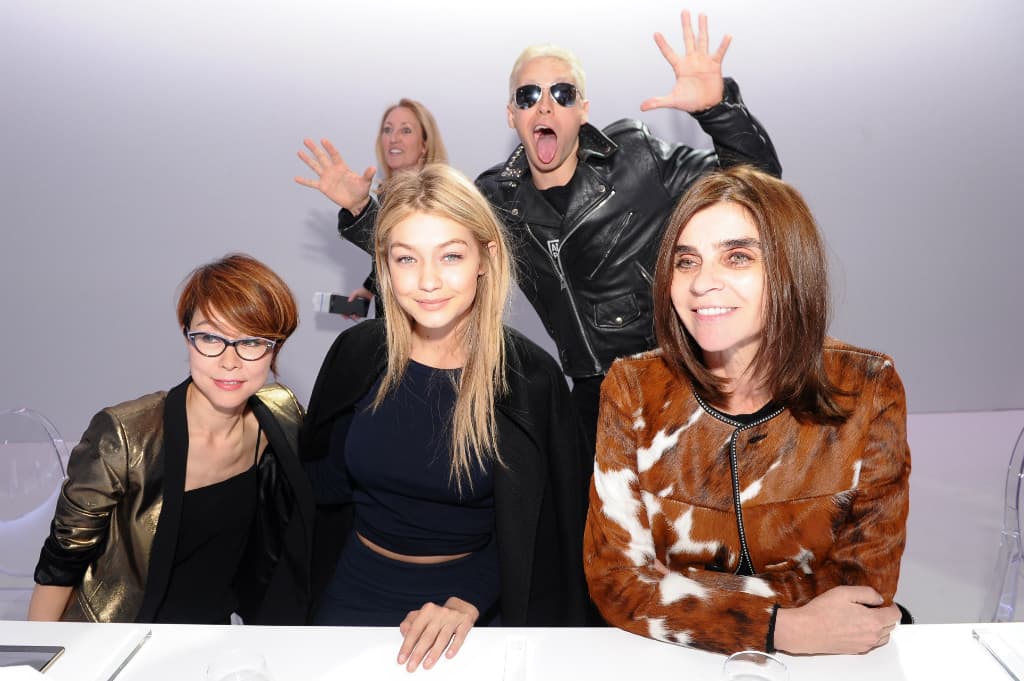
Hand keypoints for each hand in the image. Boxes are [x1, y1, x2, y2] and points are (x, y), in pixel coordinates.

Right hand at [294, 137, 374, 212]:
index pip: (334, 155)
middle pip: (322, 157)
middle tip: (306, 140)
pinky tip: (296, 178)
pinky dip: (304, 181)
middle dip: (314, 149)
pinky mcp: (323, 187)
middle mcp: (333, 170)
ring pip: (315, 167)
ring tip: (300, 152)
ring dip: (307, 160)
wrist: (356, 202)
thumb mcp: (365, 182)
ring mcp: (327, 178)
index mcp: (342, 167)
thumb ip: (367, 174)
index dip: (329, 148)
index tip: (323, 140)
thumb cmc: (361, 191)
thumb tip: (373, 168)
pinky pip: (312, 183)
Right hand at [343, 287, 373, 320]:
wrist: (371, 292)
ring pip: (354, 314)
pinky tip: (357, 316)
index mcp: (352, 300)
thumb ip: (352, 296)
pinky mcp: (363, 309)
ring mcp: (359, 307)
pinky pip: (360, 314)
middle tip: (346, 317)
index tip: (342, 313)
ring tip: (353, 316)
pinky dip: (358, 316)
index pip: (346, 306)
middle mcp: (355, 304)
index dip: (343, 310)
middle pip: (349, 311)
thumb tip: (349, 300)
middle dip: (347, 315)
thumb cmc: (364, 291)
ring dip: (353, 316)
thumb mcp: (356, 292)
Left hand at [397, 597, 478, 671]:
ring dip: (434, 653)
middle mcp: (440, 613)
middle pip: (427, 636)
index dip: (407, 646)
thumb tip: (404, 634)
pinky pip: (459, 636)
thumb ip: (410, 624)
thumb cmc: (438, 616)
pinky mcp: (464, 623)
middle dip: (418, 653)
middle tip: (412, 666)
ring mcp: (453, 618)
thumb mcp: (422, 615)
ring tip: (427, 665)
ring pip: (442, 638)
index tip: (402, 659)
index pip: (414, 630)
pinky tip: (448, 655)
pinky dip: (454, 647)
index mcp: (427, 611)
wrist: (460, 607)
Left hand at [641, 9, 730, 112]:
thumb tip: (643, 106)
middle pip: (688, 39)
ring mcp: (703, 61)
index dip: (663, 44)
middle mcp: (692, 61)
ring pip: (702, 41)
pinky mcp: (714, 66)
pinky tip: (727, 36)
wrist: (707, 106)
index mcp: (680, 67)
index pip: (669, 53)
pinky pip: (719, 53)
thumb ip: (657, 102)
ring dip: (702, 28)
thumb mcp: (672, 101)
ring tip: (702, 16)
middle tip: (684, 12)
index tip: (656, 34)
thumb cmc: (691, 102)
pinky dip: (723, 45)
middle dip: (686, 26)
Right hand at [774, 586, 901, 654]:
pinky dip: (870, 635)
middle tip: (871, 606)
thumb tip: (879, 598)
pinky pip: (871, 643)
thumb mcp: (845, 592)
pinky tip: (856, 625)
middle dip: (885, 615)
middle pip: (891, 626)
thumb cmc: (822, 612)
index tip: (883, 601)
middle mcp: (872, 636)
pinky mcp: (856, 650)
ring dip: (880, 627)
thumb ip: (867, 593)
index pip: (895, 615)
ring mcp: (864, 645)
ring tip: (864, 616)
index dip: (891, 605)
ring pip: (883, 637)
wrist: (807, 630)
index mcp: (873, 621)